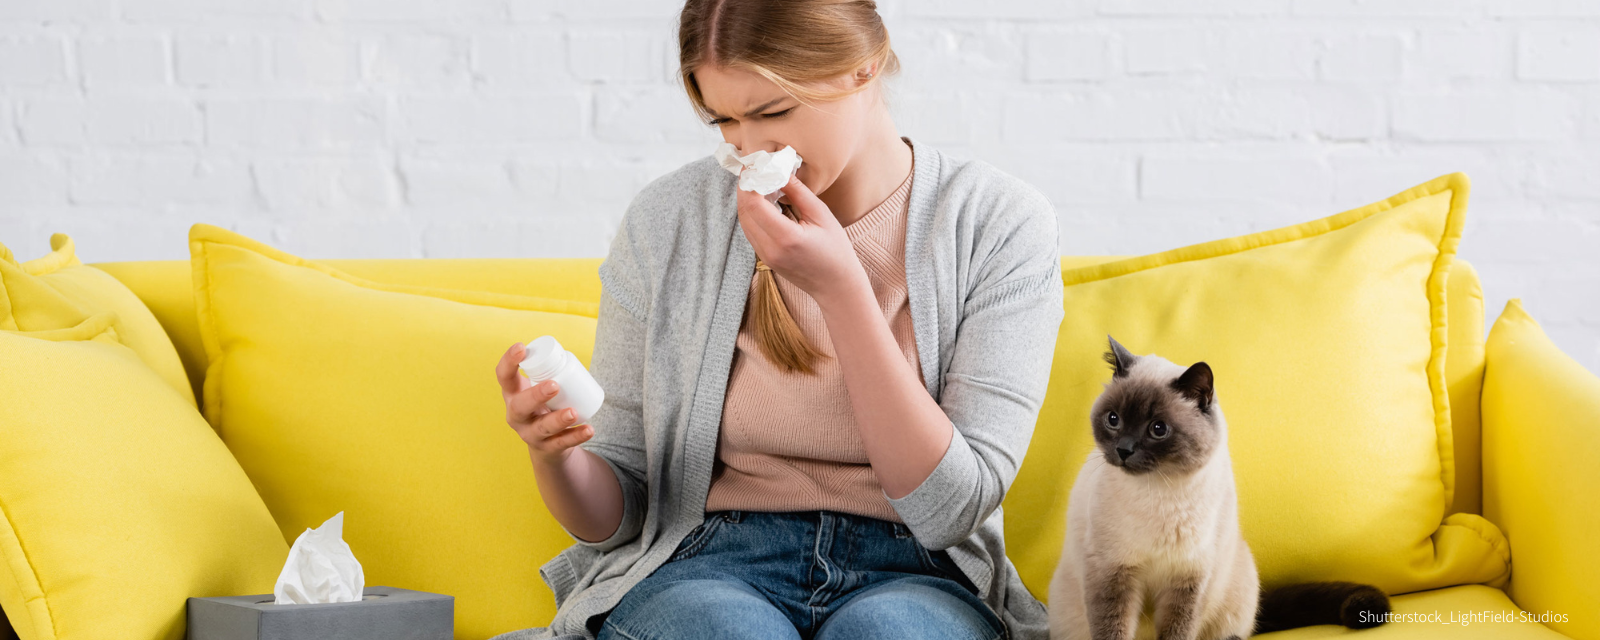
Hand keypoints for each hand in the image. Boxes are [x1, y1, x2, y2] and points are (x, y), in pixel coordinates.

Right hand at [497, 342, 591, 463]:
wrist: (548, 444)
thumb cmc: (545, 405)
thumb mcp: (539, 388)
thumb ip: (548, 370)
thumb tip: (565, 349)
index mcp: (513, 394)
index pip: (504, 376)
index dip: (509, 361)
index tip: (522, 347)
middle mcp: (516, 415)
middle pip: (520, 406)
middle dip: (535, 395)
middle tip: (554, 385)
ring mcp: (530, 434)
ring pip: (542, 428)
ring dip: (558, 419)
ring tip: (573, 412)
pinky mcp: (547, 448)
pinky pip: (561, 444)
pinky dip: (576, 436)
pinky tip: (589, 429)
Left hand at [735, 175, 867, 306]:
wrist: (836, 286)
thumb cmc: (836, 251)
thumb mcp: (822, 216)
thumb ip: (798, 193)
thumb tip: (780, 171)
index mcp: (786, 237)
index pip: (754, 205)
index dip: (750, 182)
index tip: (755, 165)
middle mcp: (770, 249)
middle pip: (744, 212)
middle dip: (745, 188)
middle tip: (754, 169)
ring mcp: (765, 256)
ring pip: (744, 222)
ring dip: (747, 200)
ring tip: (758, 181)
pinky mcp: (765, 259)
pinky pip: (751, 231)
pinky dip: (752, 213)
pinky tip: (762, 201)